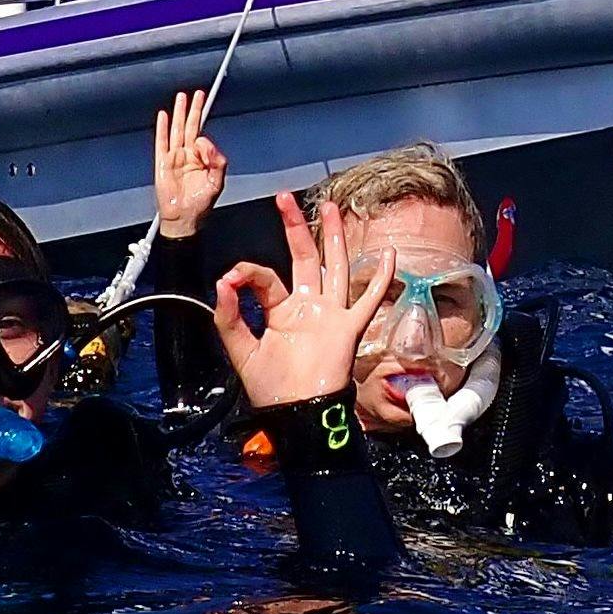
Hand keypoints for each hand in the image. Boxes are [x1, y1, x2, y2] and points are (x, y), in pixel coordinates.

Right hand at [155, 87, 227, 236]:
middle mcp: (188, 155)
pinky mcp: (162, 163)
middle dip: (193, 109)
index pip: (202, 133)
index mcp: (201, 158)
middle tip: (197, 94)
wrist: (184, 219)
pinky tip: (163, 116)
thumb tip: (203, 141)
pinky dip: (161, 128)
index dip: (204, 118)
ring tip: (181, 98)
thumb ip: (216, 161)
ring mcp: (174, 158)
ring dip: (178, 113)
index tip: (206, 101)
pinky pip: (161, 142)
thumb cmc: (200, 204)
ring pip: (177, 130)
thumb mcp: (216, 182)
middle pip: (190, 126)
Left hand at [212, 191, 395, 407]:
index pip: (266, 278)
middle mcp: (307, 307)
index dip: (247, 272)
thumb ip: (230, 317)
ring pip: (334, 267)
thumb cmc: (272, 389)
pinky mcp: (348, 328)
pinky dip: (380, 279)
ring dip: (332, 237)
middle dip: (295, 228)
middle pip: (304, 258)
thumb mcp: (242, 351)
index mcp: (280, 312)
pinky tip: (389, 256)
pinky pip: (368, 301)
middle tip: (286, 199)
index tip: (231, 277)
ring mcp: (330, 315)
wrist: (297, 413)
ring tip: (330, 208)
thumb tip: (223, 282)